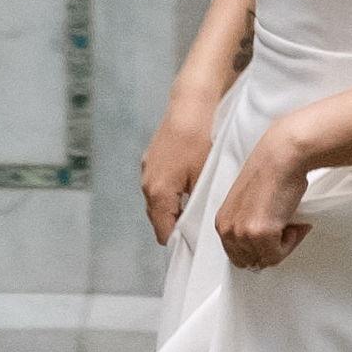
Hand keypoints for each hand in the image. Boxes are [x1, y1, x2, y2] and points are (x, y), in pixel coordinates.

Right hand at [139, 104, 217, 245]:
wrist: (191, 104)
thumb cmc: (201, 141)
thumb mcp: (205, 178)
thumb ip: (199, 206)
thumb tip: (200, 227)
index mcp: (158, 193)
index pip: (163, 231)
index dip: (180, 242)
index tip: (196, 247)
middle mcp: (147, 183)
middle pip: (158, 217)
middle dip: (175, 226)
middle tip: (199, 232)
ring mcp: (147, 169)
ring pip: (158, 200)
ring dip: (173, 208)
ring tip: (195, 210)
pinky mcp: (152, 157)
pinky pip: (159, 184)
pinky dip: (170, 192)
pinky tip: (188, 187)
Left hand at [211, 124, 320, 266]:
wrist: (283, 157)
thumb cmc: (270, 171)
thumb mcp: (247, 203)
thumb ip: (247, 224)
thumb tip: (261, 247)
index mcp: (222, 222)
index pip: (237, 255)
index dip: (259, 248)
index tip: (273, 235)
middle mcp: (228, 230)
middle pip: (250, 261)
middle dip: (270, 249)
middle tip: (284, 230)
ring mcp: (243, 233)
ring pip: (266, 259)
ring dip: (282, 245)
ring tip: (289, 223)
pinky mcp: (261, 234)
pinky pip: (278, 254)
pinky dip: (291, 242)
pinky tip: (293, 222)